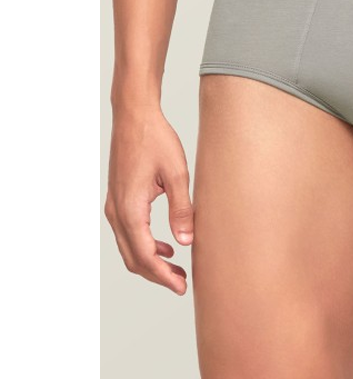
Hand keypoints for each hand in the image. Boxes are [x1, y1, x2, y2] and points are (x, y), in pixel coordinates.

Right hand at [104, 106, 193, 294]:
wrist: (134, 117)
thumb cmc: (155, 139)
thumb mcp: (177, 173)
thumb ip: (181, 209)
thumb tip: (186, 242)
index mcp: (130, 209)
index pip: (145, 255)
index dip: (163, 276)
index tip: (181, 287)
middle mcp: (117, 212)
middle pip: (134, 258)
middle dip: (157, 275)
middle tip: (182, 283)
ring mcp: (114, 207)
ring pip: (129, 247)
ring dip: (151, 262)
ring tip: (177, 268)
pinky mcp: (119, 200)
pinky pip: (129, 233)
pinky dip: (145, 245)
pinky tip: (166, 245)